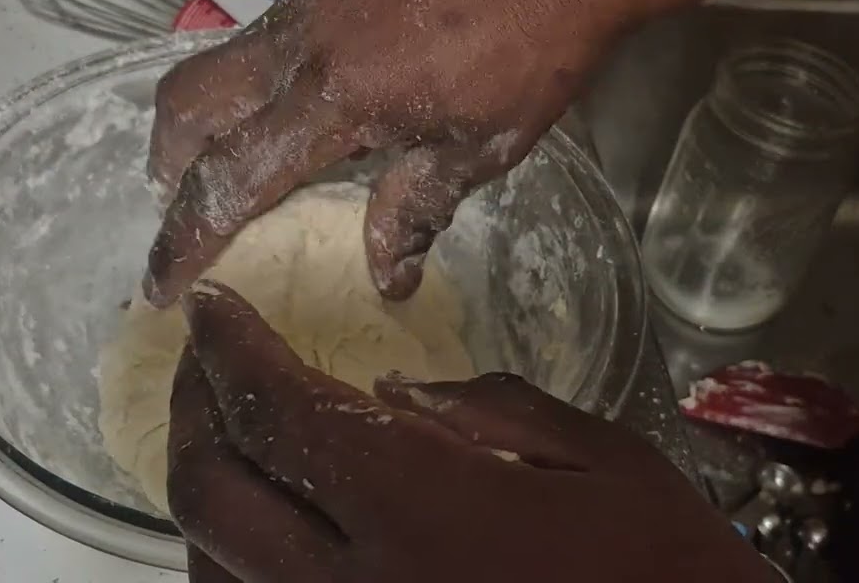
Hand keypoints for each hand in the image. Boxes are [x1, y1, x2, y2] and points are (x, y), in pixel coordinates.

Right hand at [144, 0, 799, 305]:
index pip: (231, 179)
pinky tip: (303, 103)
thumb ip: (414, 211)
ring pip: (219, 63)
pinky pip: (262, 35)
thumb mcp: (479, 149)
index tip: (158, 285)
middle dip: (169, 166)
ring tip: (238, 163)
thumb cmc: (536, 50)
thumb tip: (386, 277)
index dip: (186, 239)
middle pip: (187, 104)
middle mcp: (302, 42)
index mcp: (336, 98)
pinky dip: (254, 82)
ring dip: (207, 120)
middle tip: (185, 210)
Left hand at [167, 281, 776, 582]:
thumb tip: (392, 388)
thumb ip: (493, 410)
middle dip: (194, 408)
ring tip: (229, 428)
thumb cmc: (664, 570)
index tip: (212, 303)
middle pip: (213, 491)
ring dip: (206, 484)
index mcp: (422, 512)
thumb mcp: (603, 463)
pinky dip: (231, 556)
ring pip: (210, 565)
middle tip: (211, 357)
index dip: (229, 346)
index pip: (279, 411)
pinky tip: (266, 519)